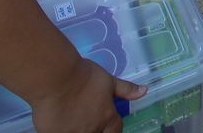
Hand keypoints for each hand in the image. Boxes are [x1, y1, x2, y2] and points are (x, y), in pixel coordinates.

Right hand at [29, 58, 146, 132]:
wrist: (57, 78)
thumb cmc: (85, 76)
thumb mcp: (109, 80)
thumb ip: (126, 89)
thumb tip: (144, 90)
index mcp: (107, 117)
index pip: (115, 131)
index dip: (113, 129)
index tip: (108, 125)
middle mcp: (92, 129)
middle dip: (96, 129)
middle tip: (88, 118)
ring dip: (79, 129)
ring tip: (74, 120)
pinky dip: (61, 129)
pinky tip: (58, 122)